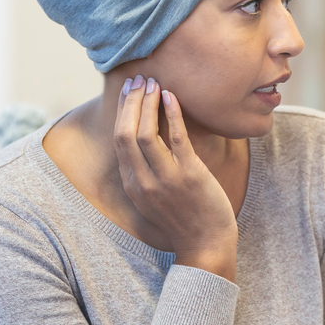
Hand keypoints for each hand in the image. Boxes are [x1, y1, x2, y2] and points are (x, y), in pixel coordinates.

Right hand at [113, 75, 237, 278]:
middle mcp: (143, 181)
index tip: (129, 91)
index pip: (118, 140)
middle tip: (139, 79)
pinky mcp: (189, 176)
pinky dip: (171, 114)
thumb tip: (144, 140)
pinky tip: (171, 97)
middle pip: (125, 133)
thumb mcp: (153, 197)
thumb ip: (144, 172)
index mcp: (132, 185)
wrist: (206, 244)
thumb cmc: (184, 218)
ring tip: (154, 83)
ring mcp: (165, 179)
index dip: (122, 111)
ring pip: (145, 134)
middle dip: (131, 102)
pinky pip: (176, 139)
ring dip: (147, 104)